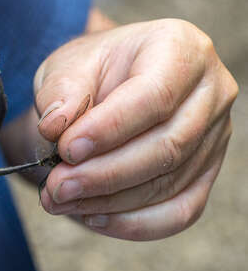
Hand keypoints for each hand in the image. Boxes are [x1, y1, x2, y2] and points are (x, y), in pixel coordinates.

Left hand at [35, 19, 237, 240]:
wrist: (108, 84)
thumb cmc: (91, 70)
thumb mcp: (67, 66)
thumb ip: (61, 93)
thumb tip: (55, 128)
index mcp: (180, 47)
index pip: (154, 96)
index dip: (109, 129)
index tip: (65, 149)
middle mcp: (210, 92)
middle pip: (167, 147)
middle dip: (104, 174)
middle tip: (56, 187)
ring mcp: (214, 135)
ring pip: (169, 183)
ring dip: (109, 201)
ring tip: (60, 200)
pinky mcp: (206, 171)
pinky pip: (180, 211)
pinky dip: (134, 223)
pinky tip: (92, 216)